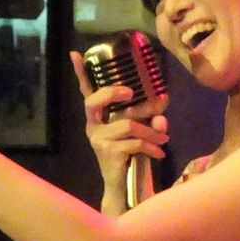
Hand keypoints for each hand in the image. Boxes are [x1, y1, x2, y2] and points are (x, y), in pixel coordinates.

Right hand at [69, 50, 169, 193]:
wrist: (125, 186)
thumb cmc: (131, 153)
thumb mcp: (142, 131)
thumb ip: (151, 119)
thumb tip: (162, 112)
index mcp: (99, 116)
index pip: (87, 91)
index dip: (80, 73)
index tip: (75, 54)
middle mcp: (93, 124)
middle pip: (94, 101)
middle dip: (113, 92)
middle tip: (130, 92)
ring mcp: (98, 139)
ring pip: (127, 124)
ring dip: (151, 131)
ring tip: (164, 138)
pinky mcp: (107, 152)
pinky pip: (134, 142)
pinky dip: (151, 146)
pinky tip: (159, 153)